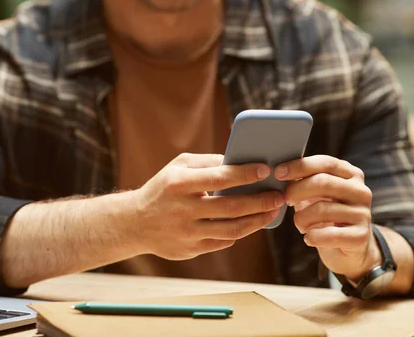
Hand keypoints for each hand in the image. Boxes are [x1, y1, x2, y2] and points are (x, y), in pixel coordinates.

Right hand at [132, 153, 283, 259]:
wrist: (134, 223)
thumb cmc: (162, 188)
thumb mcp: (178, 166)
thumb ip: (207, 162)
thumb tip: (239, 162)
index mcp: (179, 183)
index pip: (220, 178)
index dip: (246, 174)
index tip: (266, 170)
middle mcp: (182, 209)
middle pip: (231, 207)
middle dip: (260, 201)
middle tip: (279, 196)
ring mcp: (187, 233)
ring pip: (231, 230)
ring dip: (257, 220)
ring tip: (272, 211)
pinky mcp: (190, 250)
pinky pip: (223, 242)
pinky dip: (239, 231)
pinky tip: (251, 222)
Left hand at [274, 155, 380, 280]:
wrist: (348, 248)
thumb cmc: (326, 215)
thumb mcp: (317, 194)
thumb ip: (305, 180)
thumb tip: (280, 172)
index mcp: (351, 174)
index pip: (325, 163)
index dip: (300, 166)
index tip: (278, 172)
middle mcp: (361, 191)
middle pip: (323, 182)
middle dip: (297, 190)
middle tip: (286, 199)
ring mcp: (363, 214)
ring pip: (323, 209)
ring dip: (302, 218)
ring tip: (299, 223)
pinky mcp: (360, 236)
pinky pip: (329, 234)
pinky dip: (312, 236)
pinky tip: (308, 238)